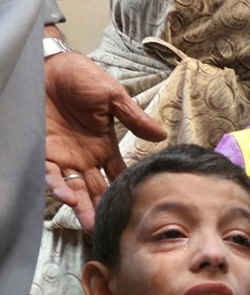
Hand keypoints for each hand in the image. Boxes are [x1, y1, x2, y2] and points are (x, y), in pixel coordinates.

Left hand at [44, 51, 165, 232]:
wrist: (47, 65)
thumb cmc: (81, 76)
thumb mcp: (113, 96)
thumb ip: (134, 118)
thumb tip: (161, 135)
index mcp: (104, 145)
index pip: (119, 174)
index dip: (128, 190)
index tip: (139, 208)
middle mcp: (85, 157)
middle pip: (98, 189)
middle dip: (105, 209)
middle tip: (113, 230)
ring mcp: (64, 157)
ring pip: (76, 189)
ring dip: (83, 207)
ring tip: (92, 224)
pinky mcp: (43, 152)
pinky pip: (50, 175)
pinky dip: (59, 187)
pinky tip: (68, 197)